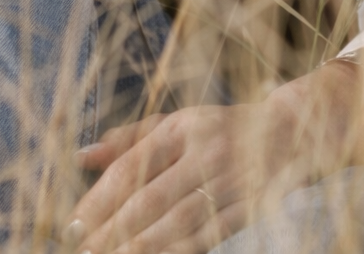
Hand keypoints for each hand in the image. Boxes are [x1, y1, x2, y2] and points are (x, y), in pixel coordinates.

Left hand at [66, 97, 312, 253]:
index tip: (74, 224)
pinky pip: (208, 237)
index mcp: (181, 128)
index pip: (132, 166)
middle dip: (114, 230)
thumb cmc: (218, 130)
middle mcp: (204, 152)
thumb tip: (81, 156)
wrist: (289, 134)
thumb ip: (128, 140)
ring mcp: (229, 181)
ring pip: (178, 223)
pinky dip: (179, 251)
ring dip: (141, 248)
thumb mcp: (176, 123)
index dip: (100, 198)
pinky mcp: (248, 208)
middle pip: (151, 199)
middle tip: (85, 251)